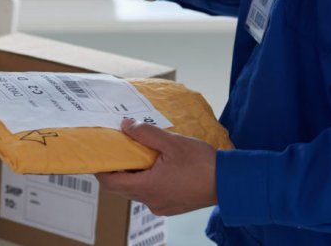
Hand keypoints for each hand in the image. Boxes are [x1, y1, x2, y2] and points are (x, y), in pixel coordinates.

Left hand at [96, 119, 217, 215]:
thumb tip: (125, 125)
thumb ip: (146, 133)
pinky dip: (148, 179)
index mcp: (147, 187)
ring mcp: (161, 205)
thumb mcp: (172, 143)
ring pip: (137, 189)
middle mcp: (151, 201)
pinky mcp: (171, 205)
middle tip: (118, 148)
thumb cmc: (203, 164)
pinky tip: (156, 164)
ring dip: (134, 173)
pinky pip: (151, 193)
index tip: (99, 154)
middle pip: (122, 186)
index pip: (111, 182)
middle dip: (118, 168)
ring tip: (139, 152)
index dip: (101, 168)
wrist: (231, 183)